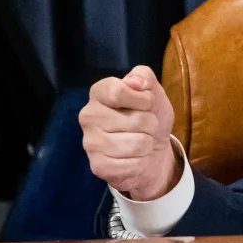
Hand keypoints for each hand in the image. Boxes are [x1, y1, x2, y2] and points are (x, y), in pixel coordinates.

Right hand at [79, 65, 181, 200]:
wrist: (155, 147)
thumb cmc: (150, 114)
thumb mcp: (153, 90)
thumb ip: (144, 76)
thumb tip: (134, 82)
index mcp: (98, 93)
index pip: (118, 92)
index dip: (143, 99)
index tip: (146, 103)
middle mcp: (88, 116)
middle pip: (136, 120)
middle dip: (150, 123)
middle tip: (144, 126)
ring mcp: (90, 143)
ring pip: (138, 143)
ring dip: (147, 143)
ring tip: (140, 140)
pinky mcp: (98, 166)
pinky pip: (132, 164)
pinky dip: (141, 161)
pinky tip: (134, 157)